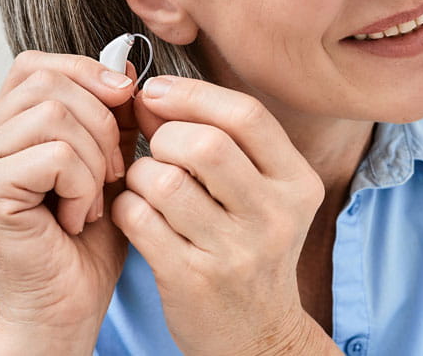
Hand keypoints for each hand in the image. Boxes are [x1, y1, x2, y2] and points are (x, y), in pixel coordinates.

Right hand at [0, 51, 137, 354]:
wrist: (66, 308)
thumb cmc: (85, 242)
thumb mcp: (108, 161)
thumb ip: (111, 115)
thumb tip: (124, 66)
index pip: (37, 66)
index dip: (86, 72)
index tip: (124, 98)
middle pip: (51, 84)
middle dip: (102, 123)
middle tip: (110, 173)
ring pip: (57, 115)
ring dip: (95, 161)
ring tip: (91, 201)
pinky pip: (58, 155)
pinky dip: (84, 186)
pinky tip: (76, 218)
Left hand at [112, 76, 330, 355]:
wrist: (257, 334)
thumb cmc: (250, 248)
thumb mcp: (259, 194)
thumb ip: (218, 140)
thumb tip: (152, 95)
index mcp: (297, 183)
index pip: (246, 115)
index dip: (193, 93)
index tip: (156, 91)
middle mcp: (275, 216)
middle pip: (204, 145)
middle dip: (165, 136)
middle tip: (157, 149)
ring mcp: (236, 252)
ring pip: (165, 182)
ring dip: (140, 174)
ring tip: (145, 184)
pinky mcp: (194, 280)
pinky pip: (138, 219)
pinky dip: (125, 206)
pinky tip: (134, 212)